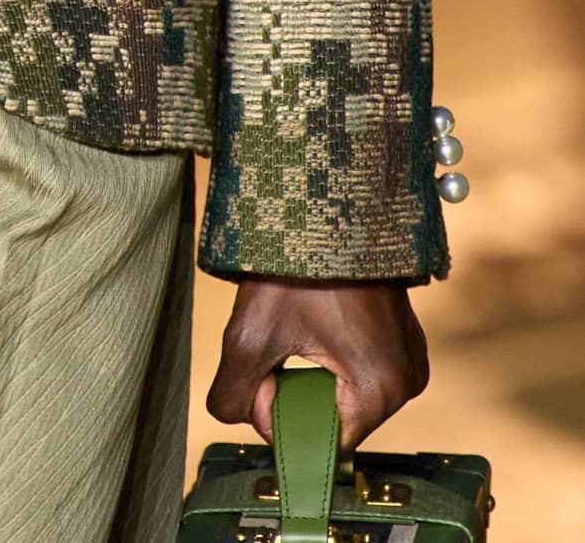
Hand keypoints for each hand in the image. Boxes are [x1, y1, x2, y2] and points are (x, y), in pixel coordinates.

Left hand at [208, 277, 429, 449]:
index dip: (286, 418)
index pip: (325, 443)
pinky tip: (314, 320)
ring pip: (346, 392)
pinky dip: (332, 356)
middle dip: (297, 392)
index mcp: (382, 391)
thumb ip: (235, 395)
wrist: (328, 204)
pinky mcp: (405, 337)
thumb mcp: (249, 333)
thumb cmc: (295, 266)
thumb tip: (257, 420)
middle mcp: (409, 382)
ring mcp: (411, 357)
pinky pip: (361, 368)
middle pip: (337, 417)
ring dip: (313, 373)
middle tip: (276, 342)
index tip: (267, 373)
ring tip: (296, 325)